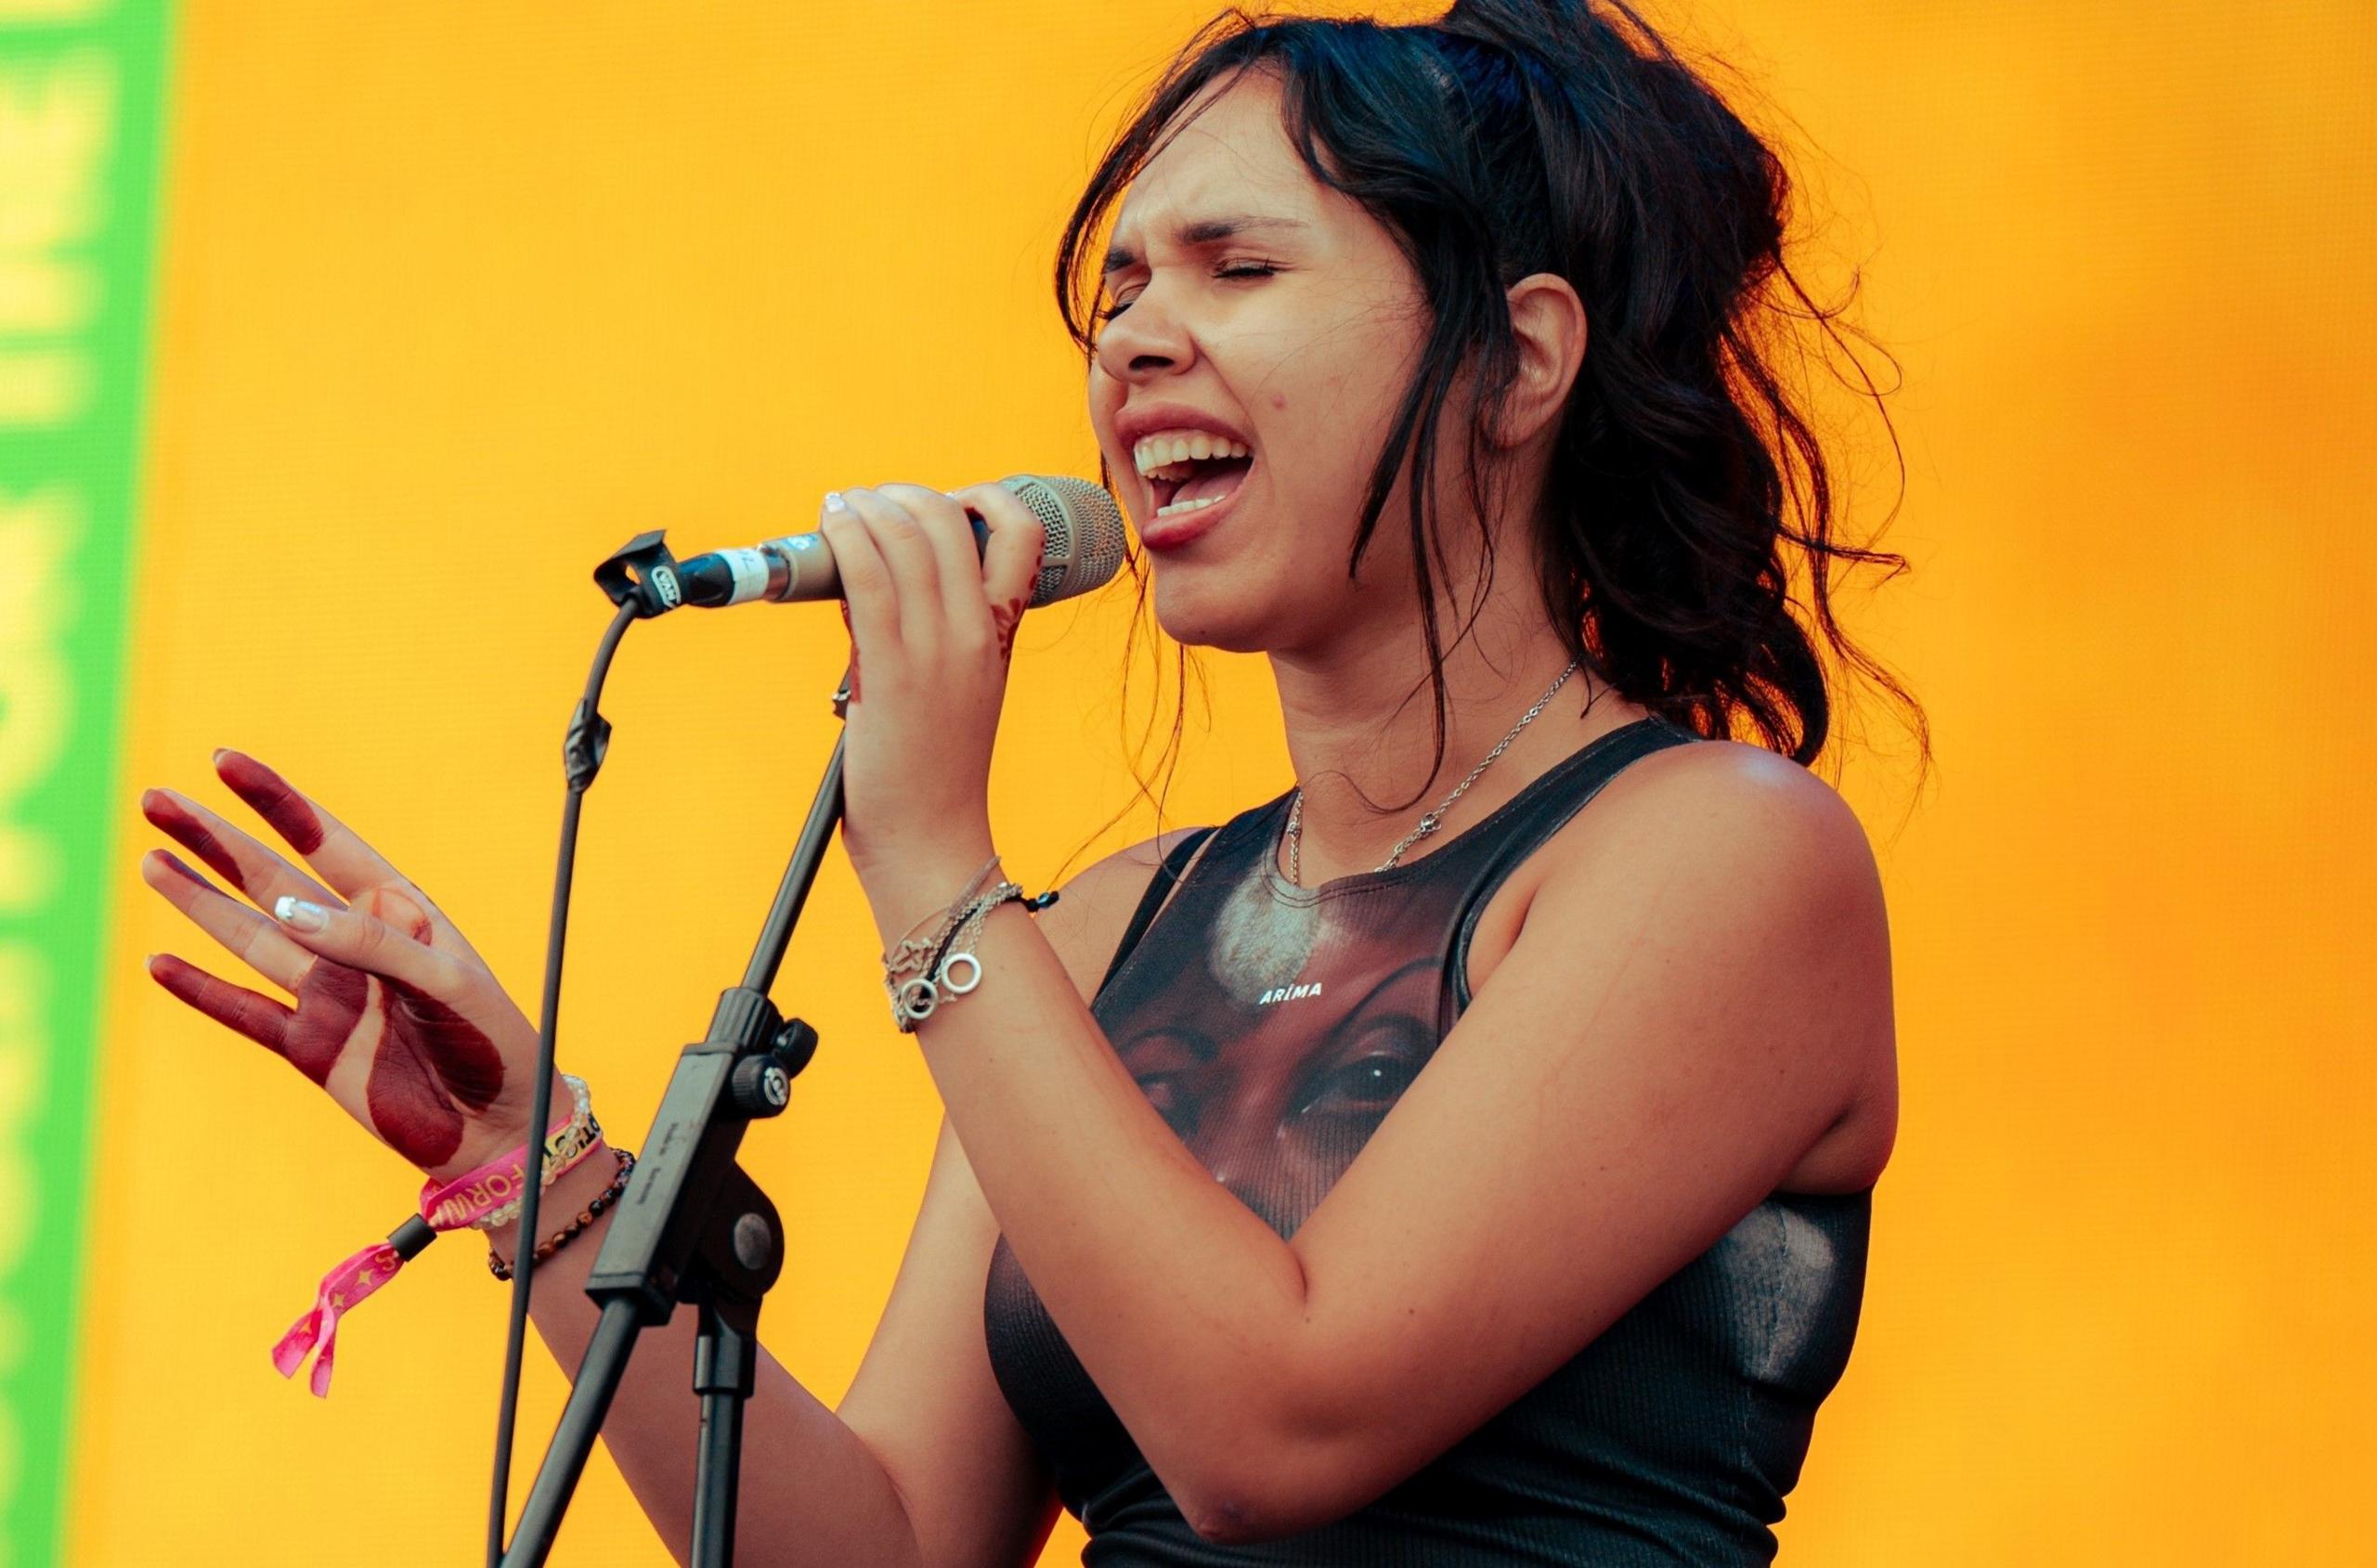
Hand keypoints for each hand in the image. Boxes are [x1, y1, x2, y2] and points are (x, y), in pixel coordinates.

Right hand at [138, 750, 556, 1180]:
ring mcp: (330, 994)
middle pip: (271, 880)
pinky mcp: (312, 1047)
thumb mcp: (446, 982)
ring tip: (153, 858)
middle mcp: (355, 944)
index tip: (224, 761)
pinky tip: (160, 964)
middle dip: (216, 840)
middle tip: (156, 800)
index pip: (327, 842)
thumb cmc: (491, 1042)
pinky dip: (203, 991)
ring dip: (200, 901)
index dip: (277, 802)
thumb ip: (373, 945)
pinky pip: (246, 1012)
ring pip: (250, 936)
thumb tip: (289, 907)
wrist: (499, 1129)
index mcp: (398, 912)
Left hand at [821, 482, 1043, 930]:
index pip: (1023, 536)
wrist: (932, 836)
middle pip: (951, 521)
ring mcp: (935, 649)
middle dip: (904, 493)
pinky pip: (867, 577)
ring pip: (905, 537)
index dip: (986, 497)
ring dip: (865, 506)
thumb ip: (935, 632)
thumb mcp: (959, 687)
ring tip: (839, 507)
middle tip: (870, 501)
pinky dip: (844, 538)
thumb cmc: (935, 770)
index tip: (946, 500)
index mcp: (1003, 634)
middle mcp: (977, 632)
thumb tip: (874, 578)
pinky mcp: (889, 669)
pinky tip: (828, 526)